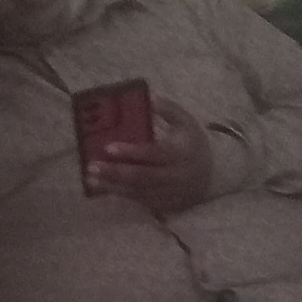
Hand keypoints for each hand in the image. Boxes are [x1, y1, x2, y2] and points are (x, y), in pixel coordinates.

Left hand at [83, 98, 218, 218]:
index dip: (132, 152)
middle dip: (116, 171)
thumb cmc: (191, 143)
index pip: (155, 153)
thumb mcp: (185, 122)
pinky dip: (120, 193)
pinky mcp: (164, 204)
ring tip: (90, 178)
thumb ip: (167, 109)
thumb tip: (148, 96)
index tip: (108, 148)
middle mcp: (176, 175)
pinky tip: (103, 186)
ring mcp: (170, 193)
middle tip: (92, 166)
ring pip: (138, 191)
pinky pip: (139, 200)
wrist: (212, 174)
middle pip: (143, 176)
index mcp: (181, 153)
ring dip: (112, 185)